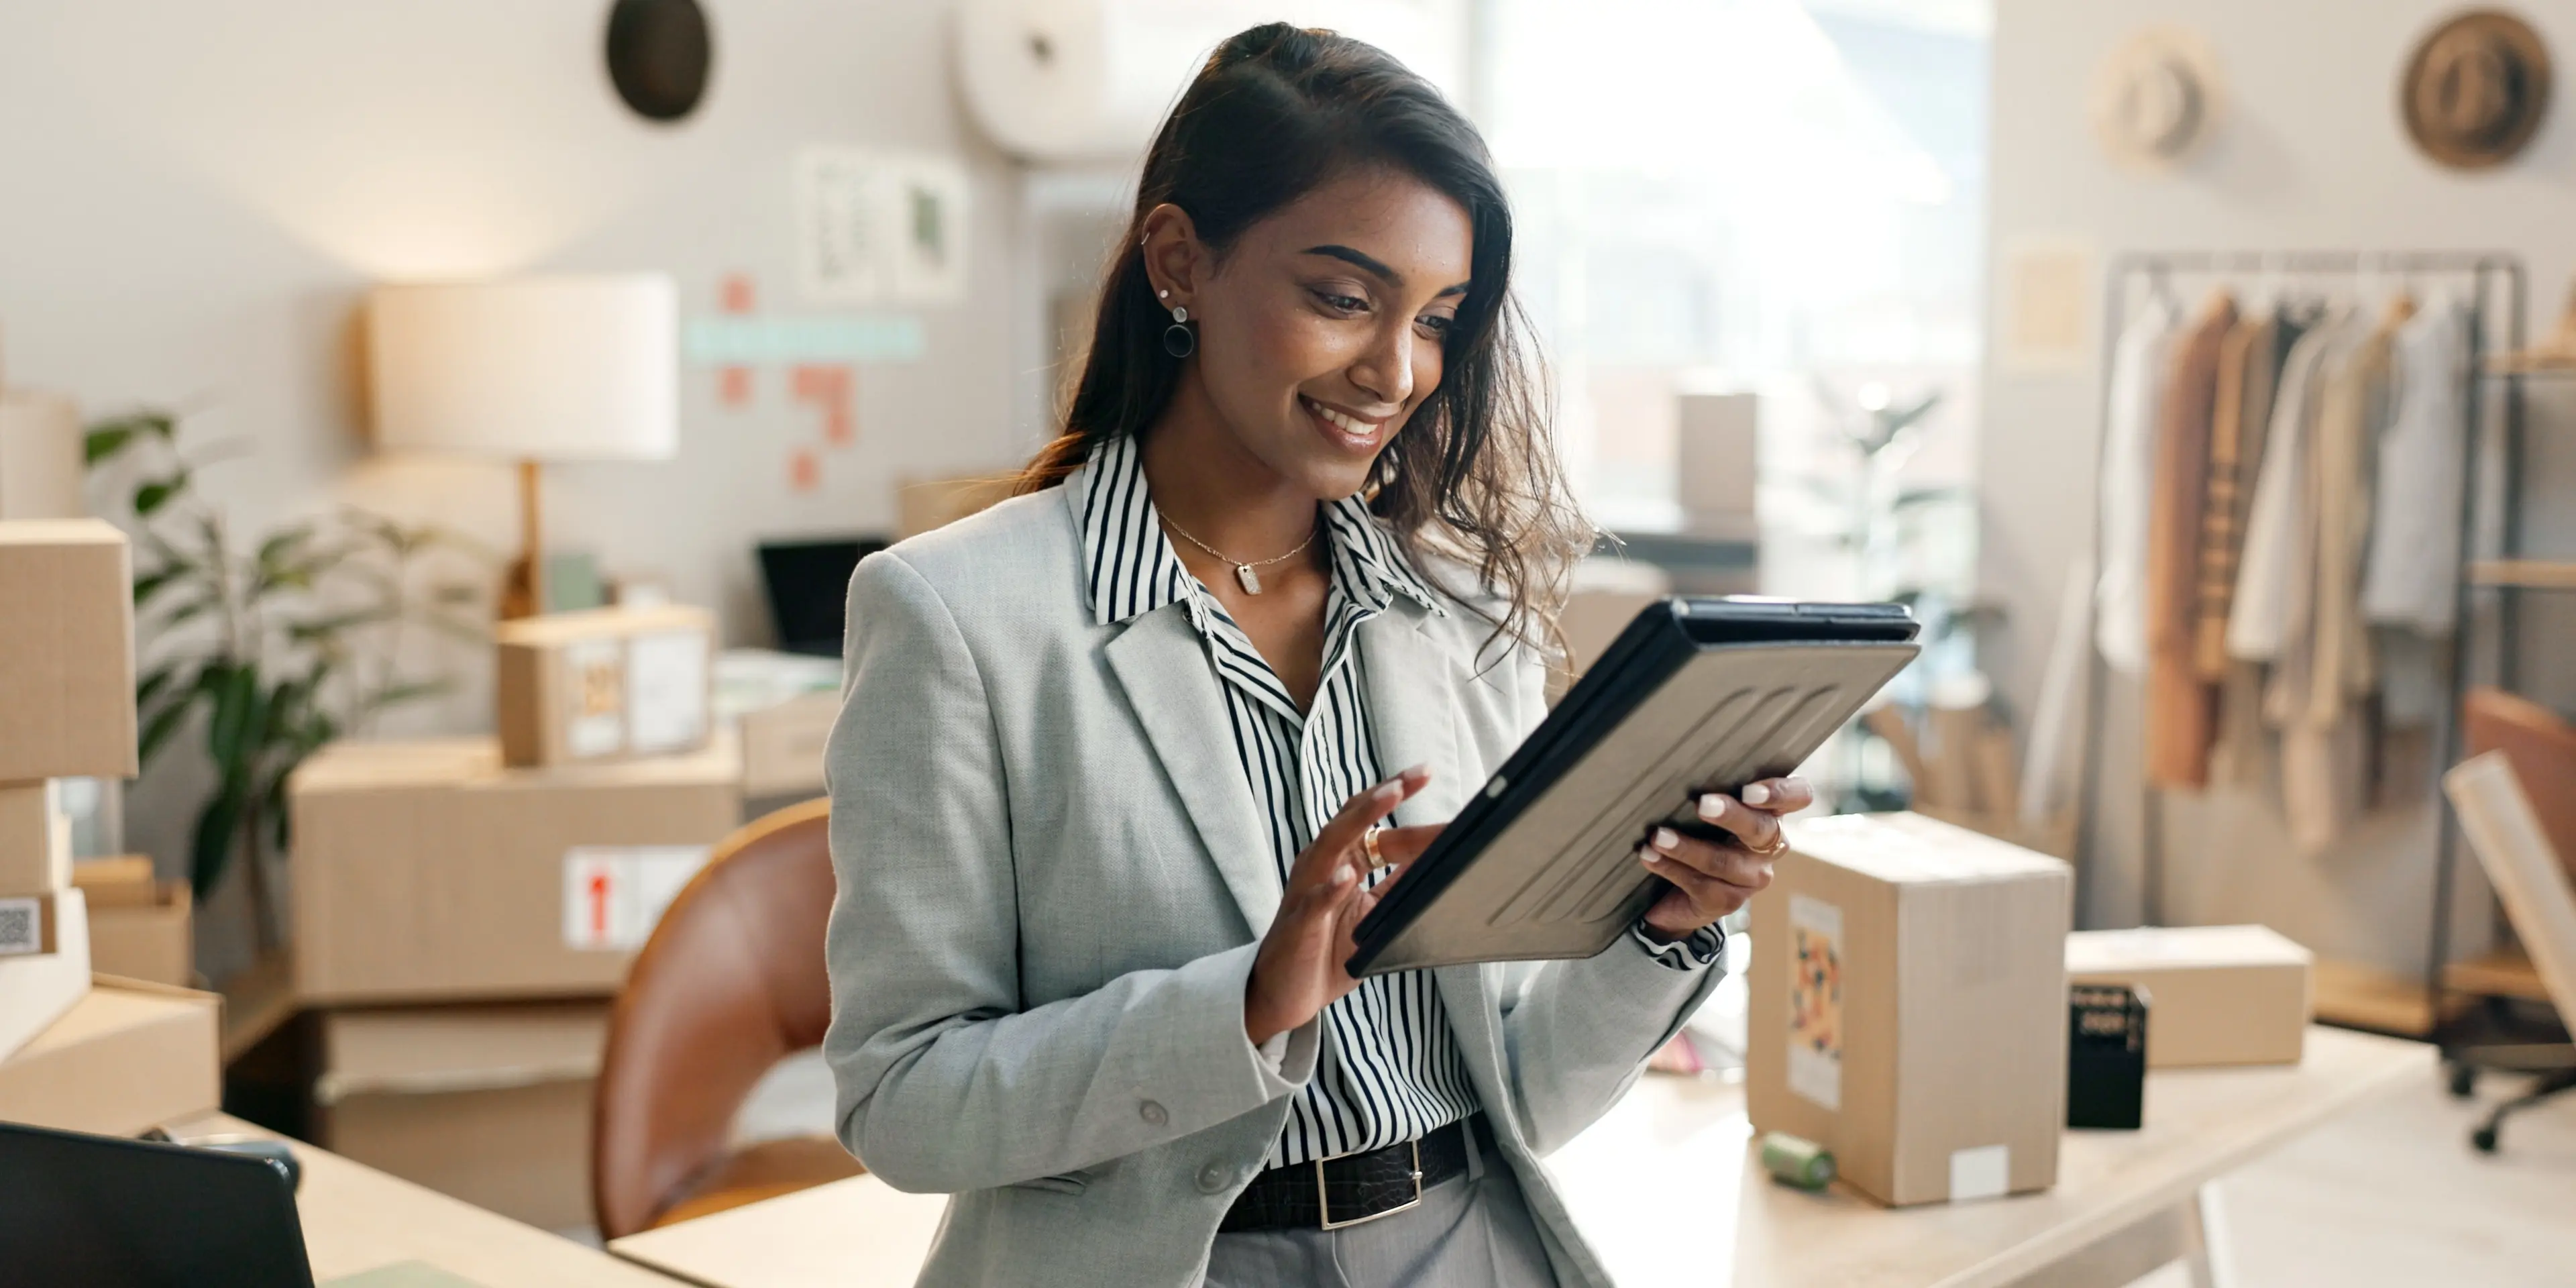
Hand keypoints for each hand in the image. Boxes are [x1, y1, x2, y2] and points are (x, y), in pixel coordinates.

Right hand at [1244, 766, 1442, 1045]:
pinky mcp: (1298, 925)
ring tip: (1390, 796)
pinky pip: (1314, 902)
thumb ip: (1397, 885)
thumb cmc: (1325, 952)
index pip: (1375, 825)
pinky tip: (1347, 876)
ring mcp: (1306, 892)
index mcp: (1339, 862)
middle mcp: (1320, 867)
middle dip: (1386, 794)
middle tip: (1419, 773)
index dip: (1407, 808)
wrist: (1282, 995)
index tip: (1432, 781)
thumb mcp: (1373, 914)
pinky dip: (1330, 888)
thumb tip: (1439, 859)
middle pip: (1352, 820)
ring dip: (1361, 819)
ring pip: (1331, 845)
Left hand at [1637, 776, 1813, 937]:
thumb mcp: (1705, 810)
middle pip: (1762, 829)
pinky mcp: (1726, 901)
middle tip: (1702, 804)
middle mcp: (1769, 846)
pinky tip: (1649, 856)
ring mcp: (1751, 877)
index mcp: (1770, 813)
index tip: (1749, 791)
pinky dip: (1669, 867)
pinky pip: (1700, 883)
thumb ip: (1708, 789)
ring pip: (1725, 861)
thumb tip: (1679, 762)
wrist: (1675, 895)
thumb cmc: (1694, 834)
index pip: (1798, 796)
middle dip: (1732, 816)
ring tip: (1658, 836)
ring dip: (1687, 847)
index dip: (1782, 793)